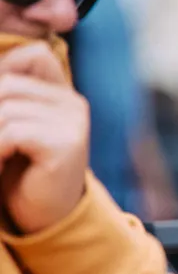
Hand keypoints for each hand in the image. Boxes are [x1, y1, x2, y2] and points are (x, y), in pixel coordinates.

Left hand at [0, 42, 87, 233]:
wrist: (46, 218)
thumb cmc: (19, 170)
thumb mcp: (11, 124)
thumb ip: (7, 97)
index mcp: (62, 94)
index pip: (32, 55)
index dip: (4, 73)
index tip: (3, 118)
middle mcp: (73, 103)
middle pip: (8, 84)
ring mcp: (74, 122)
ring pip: (7, 108)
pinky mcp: (68, 144)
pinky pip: (14, 132)